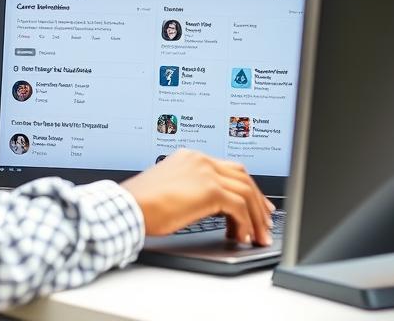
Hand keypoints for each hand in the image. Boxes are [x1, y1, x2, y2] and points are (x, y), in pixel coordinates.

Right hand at [120, 148, 274, 244]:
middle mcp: (200, 160)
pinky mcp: (209, 189)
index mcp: (190, 157)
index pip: (228, 168)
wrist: (128, 207)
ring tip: (258, 236)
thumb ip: (190, 190)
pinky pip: (239, 206)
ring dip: (256, 216)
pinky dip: (245, 223)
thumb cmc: (139, 204)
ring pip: (245, 191)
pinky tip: (241, 236)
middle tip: (266, 219)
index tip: (255, 204)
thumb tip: (208, 206)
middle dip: (258, 200)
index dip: (246, 187)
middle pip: (242, 176)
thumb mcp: (168, 189)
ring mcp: (206, 172)